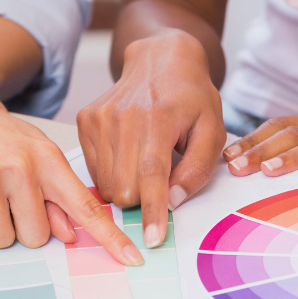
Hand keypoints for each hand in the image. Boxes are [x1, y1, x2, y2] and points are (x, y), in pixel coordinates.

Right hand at [0, 75, 141, 263]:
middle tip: (5, 200)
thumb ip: (52, 191)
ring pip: (2, 238)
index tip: (133, 259)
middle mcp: (22, 166)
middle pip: (37, 236)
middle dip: (21, 228)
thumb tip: (70, 234)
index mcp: (46, 157)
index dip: (111, 237)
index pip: (86, 206)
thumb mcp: (27, 151)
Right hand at [77, 30, 226, 247]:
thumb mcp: (212, 130)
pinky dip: (112, 173)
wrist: (160, 60)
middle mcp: (123, 118)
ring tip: (145, 163)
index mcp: (158, 119)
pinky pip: (93, 170)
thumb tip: (173, 201)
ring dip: (127, 187)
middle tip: (161, 181)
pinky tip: (128, 154)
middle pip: (124, 187)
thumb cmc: (192, 98)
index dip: (153, 211)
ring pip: (106, 184)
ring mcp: (99, 118)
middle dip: (143, 199)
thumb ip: (197, 169)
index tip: (153, 239)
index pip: (151, 175)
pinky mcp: (86, 120)